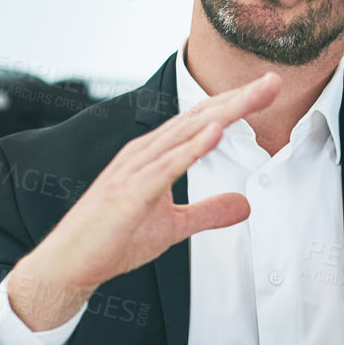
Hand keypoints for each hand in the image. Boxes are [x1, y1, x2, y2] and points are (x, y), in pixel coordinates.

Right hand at [6, 73, 280, 330]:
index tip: (267, 90)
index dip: (235, 105)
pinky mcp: (129, 192)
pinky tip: (215, 132)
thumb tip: (245, 205)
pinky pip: (166, 167)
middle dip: (237, 99)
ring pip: (185, 133)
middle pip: (199, 117)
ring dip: (221, 114)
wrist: (69, 263)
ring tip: (252, 97)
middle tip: (273, 81)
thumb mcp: (174, 227)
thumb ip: (209, 212)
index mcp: (155, 155)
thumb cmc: (112, 239)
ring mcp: (135, 170)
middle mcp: (145, 153)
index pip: (202, 121)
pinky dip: (192, 148)